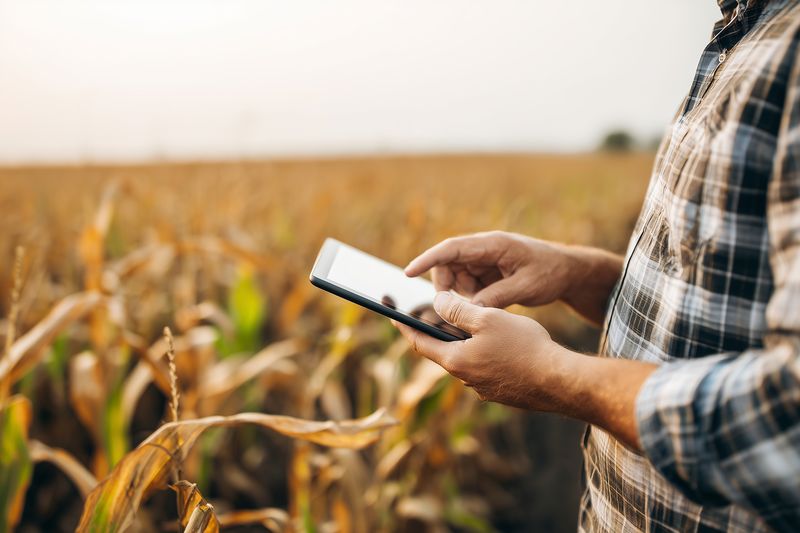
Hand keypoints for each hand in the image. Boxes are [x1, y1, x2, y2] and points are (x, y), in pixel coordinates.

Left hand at [394, 291, 568, 410]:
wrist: (561, 382)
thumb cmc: (524, 347)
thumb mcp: (486, 318)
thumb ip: (457, 309)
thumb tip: (436, 303)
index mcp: (455, 361)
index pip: (420, 342)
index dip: (404, 326)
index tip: (391, 313)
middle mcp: (465, 379)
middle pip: (444, 350)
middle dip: (440, 330)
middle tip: (436, 311)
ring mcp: (485, 388)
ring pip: (468, 358)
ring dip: (467, 341)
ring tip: (476, 321)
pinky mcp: (502, 391)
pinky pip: (487, 367)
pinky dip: (486, 352)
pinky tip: (503, 341)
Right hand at [405, 231, 573, 308]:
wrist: (568, 271)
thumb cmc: (550, 273)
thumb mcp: (526, 287)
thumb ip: (496, 297)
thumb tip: (469, 309)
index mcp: (492, 245)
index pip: (451, 249)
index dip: (427, 260)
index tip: (408, 272)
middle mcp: (484, 249)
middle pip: (448, 265)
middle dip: (446, 287)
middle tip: (455, 309)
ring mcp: (484, 260)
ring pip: (456, 277)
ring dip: (461, 295)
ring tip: (485, 305)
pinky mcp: (487, 271)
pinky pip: (467, 284)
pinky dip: (471, 297)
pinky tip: (487, 305)